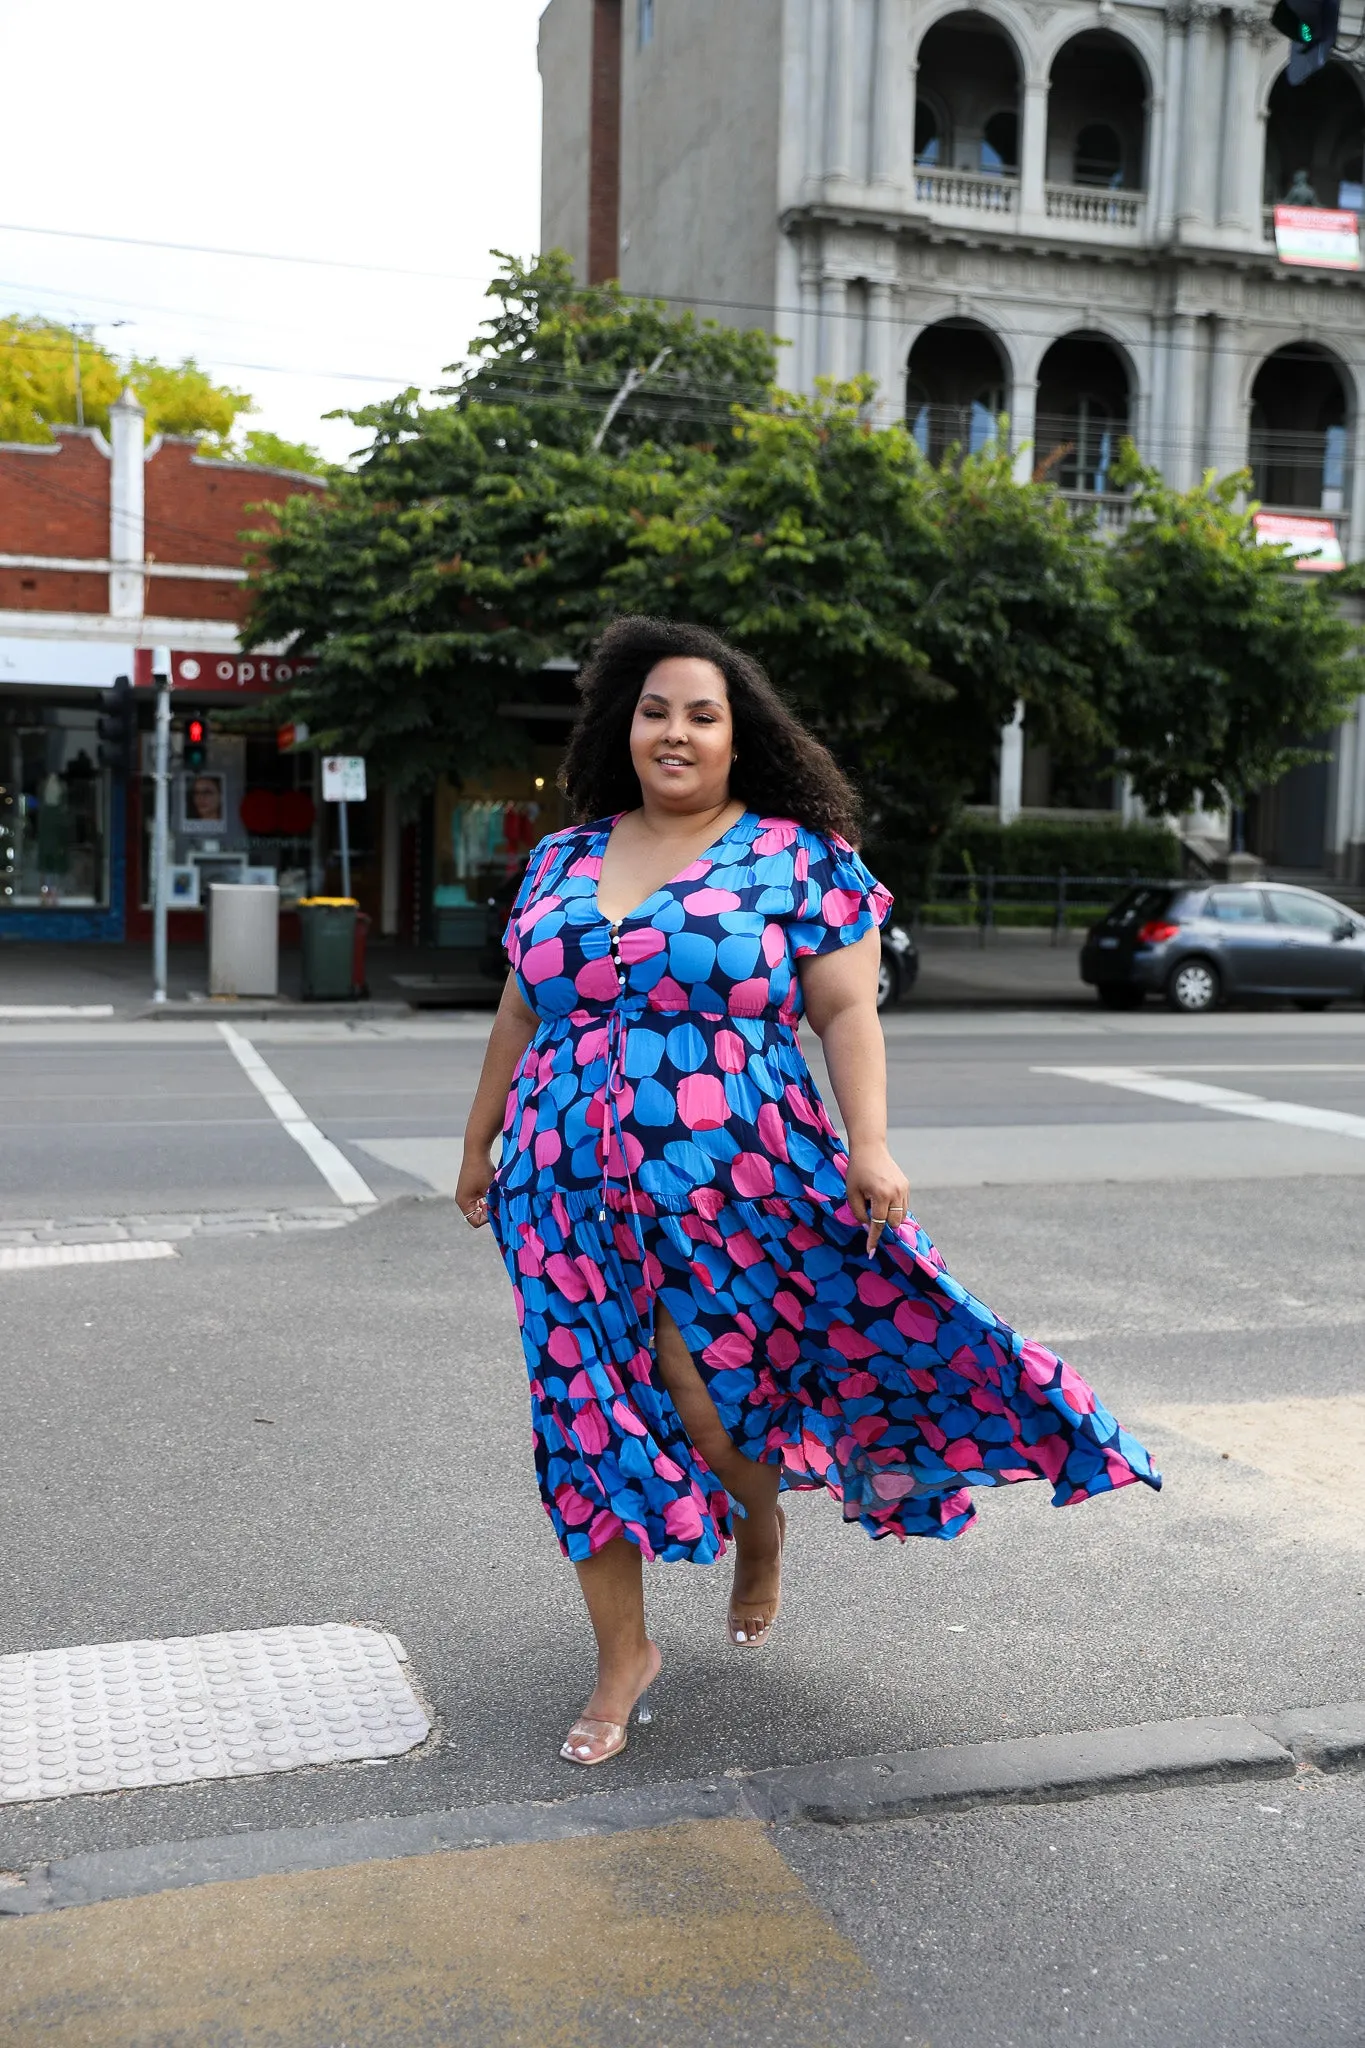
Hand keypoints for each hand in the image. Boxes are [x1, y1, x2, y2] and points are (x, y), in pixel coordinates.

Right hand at [455, 1147, 494, 1228]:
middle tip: (498, 1202)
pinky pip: (479, 1200)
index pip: (475, 1221)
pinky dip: (487, 1198)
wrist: (476, 1150)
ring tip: (496, 1194)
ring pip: (479, 1208)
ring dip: (489, 1204)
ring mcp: (465, 1193)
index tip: (495, 1206)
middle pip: (476, 1216)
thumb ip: (495, 1205)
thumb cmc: (483, 1170)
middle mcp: (462, 1199)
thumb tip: (504, 1216)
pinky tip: (493, 1190)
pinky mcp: (469, 1187)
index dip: (488, 1217)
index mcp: (463, 1202)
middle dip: (489, 1211)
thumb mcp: (491, 1189)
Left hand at [845, 1142, 910, 1256]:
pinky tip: (883, 1199)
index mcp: (881, 1195)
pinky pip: (903, 1205)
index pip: (878, 1224)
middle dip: (883, 1225)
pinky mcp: (906, 1185)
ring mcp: (903, 1189)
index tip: (871, 1252)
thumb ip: (858, 1213)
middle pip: (894, 1223)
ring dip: (889, 1217)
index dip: (874, 1239)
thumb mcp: (852, 1193)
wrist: (870, 1148)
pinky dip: (894, 1208)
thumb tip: (868, 1227)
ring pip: (901, 1216)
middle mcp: (896, 1193)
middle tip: (870, 1213)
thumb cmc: (857, 1170)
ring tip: (876, 1204)